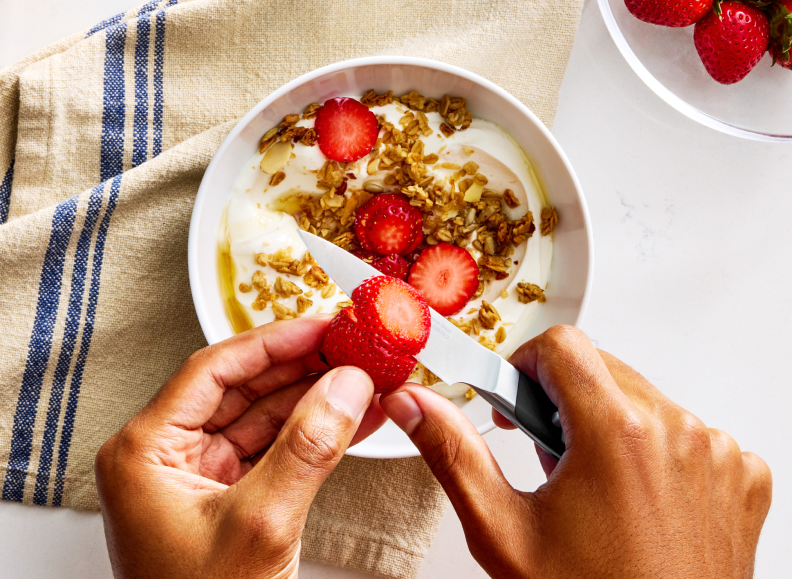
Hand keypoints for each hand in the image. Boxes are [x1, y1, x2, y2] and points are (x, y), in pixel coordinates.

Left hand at [95, 315, 384, 578]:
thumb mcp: (260, 524)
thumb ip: (308, 447)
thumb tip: (347, 386)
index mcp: (146, 450)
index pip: (214, 369)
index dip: (274, 341)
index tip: (321, 326)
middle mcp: (167, 456)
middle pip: (242, 388)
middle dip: (303, 368)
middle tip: (352, 347)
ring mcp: (199, 477)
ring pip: (264, 417)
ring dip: (316, 399)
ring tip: (365, 379)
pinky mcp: (229, 496)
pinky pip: (276, 449)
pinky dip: (315, 434)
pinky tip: (353, 418)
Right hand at [380, 326, 771, 577]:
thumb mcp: (503, 531)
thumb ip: (454, 454)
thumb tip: (414, 405)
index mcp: (617, 434)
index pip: (563, 345)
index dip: (526, 365)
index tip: (516, 399)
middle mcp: (676, 433)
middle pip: (602, 368)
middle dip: (564, 400)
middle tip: (550, 456)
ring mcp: (715, 453)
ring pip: (643, 397)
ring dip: (609, 424)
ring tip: (593, 485)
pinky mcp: (738, 474)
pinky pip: (687, 430)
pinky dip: (656, 450)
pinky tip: (636, 497)